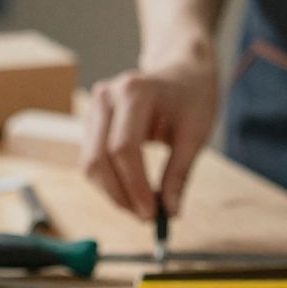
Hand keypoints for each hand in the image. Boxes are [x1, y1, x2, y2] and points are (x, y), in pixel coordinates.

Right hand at [80, 54, 218, 221]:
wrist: (182, 69)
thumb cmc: (193, 97)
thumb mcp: (196, 133)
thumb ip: (179, 173)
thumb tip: (169, 212)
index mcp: (135, 92)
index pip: (124, 148)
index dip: (134, 185)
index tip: (152, 213)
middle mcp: (107, 96)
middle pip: (98, 158)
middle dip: (119, 195)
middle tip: (145, 218)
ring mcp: (95, 106)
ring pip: (90, 162)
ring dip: (113, 192)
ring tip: (142, 207)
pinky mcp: (92, 120)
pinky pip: (92, 158)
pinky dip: (109, 181)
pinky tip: (132, 192)